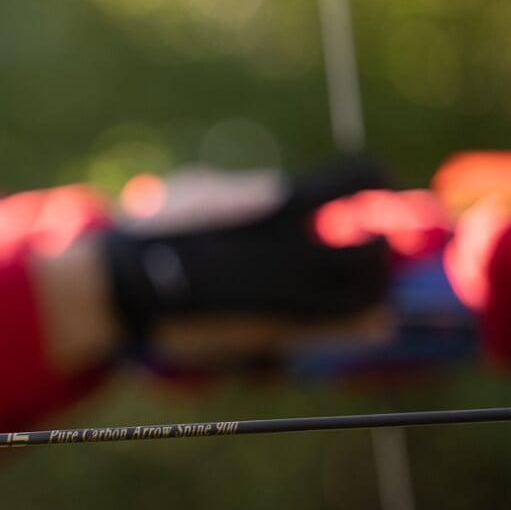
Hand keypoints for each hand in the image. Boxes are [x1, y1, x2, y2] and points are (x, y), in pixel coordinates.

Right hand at [102, 159, 392, 360]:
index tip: (371, 193)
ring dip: (373, 290)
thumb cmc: (159, 229)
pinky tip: (353, 320)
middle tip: (369, 248)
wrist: (130, 284)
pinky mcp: (276, 332)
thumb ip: (250, 192)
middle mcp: (294, 249)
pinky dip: (358, 324)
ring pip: (368, 297)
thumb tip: (276, 193)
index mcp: (279, 200)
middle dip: (380, 250)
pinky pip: (340, 330)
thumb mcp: (204, 189)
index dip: (377, 182)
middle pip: (375, 250)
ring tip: (358, 286)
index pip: (361, 177)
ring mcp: (286, 295)